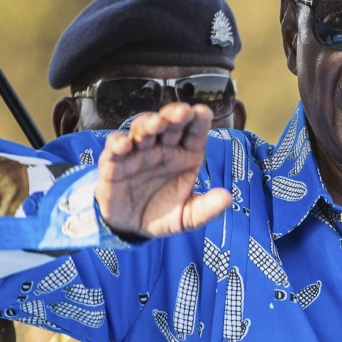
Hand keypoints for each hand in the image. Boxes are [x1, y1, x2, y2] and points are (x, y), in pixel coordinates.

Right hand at [96, 103, 230, 237]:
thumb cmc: (163, 213)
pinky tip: (124, 144)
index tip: (202, 112)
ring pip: (142, 129)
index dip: (199, 120)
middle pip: (169, 123)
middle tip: (182, 112)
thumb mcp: (188, 216)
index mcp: (186, 155)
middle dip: (175, 114)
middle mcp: (163, 148)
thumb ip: (206, 208)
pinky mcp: (114, 163)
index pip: (195, 132)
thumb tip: (227, 198)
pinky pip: (114, 148)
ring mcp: (138, 153)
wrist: (130, 228)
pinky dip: (117, 142)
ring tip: (157, 123)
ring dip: (148, 123)